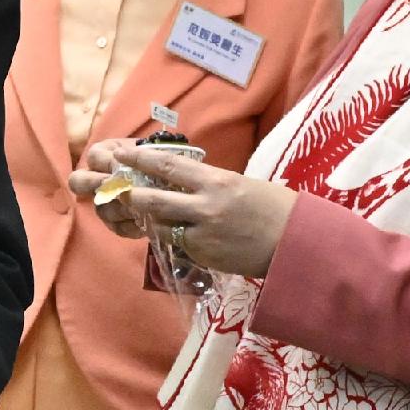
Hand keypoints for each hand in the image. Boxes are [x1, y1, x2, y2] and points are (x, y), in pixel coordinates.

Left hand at [72, 138, 290, 278]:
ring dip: (144, 219)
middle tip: (114, 189)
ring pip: (159, 225)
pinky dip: (169, 239)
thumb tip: (179, 178)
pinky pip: (177, 245)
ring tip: (133, 213)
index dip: (139, 159)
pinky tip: (168, 234)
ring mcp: (203, 233)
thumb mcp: (240, 184)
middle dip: (129, 194)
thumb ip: (208, 182)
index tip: (120, 154)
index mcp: (216, 180)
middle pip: (153, 198)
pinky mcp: (205, 255)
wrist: (296, 243)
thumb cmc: (273, 207)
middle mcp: (206, 205)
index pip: (168, 165)